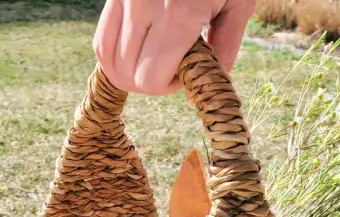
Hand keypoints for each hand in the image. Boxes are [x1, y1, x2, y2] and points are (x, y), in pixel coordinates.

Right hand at [93, 0, 255, 94]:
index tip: (185, 71)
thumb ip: (226, 42)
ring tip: (154, 55)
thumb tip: (210, 78)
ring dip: (131, 69)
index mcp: (178, 15)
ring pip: (111, 62)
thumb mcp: (237, 2)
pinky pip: (101, 41)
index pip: (150, 79)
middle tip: (172, 64)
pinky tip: (136, 51)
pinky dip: (115, 55)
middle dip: (150, 80)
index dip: (167, 85)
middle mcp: (145, 6)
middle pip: (128, 76)